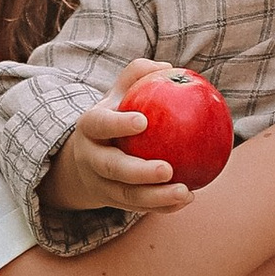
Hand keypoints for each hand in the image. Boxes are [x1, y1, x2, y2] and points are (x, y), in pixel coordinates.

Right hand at [48, 62, 193, 219]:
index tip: (143, 121)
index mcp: (90, 128)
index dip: (118, 124)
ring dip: (156, 197)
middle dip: (139, 172)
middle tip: (167, 169)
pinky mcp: (115, 202)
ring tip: (184, 192)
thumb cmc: (113, 117)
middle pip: (112, 168)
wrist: (86, 159)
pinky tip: (188, 198)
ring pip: (127, 195)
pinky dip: (164, 206)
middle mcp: (91, 159)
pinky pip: (141, 207)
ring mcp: (102, 184)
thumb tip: (169, 68)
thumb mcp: (118, 94)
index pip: (100, 124)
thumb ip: (138, 76)